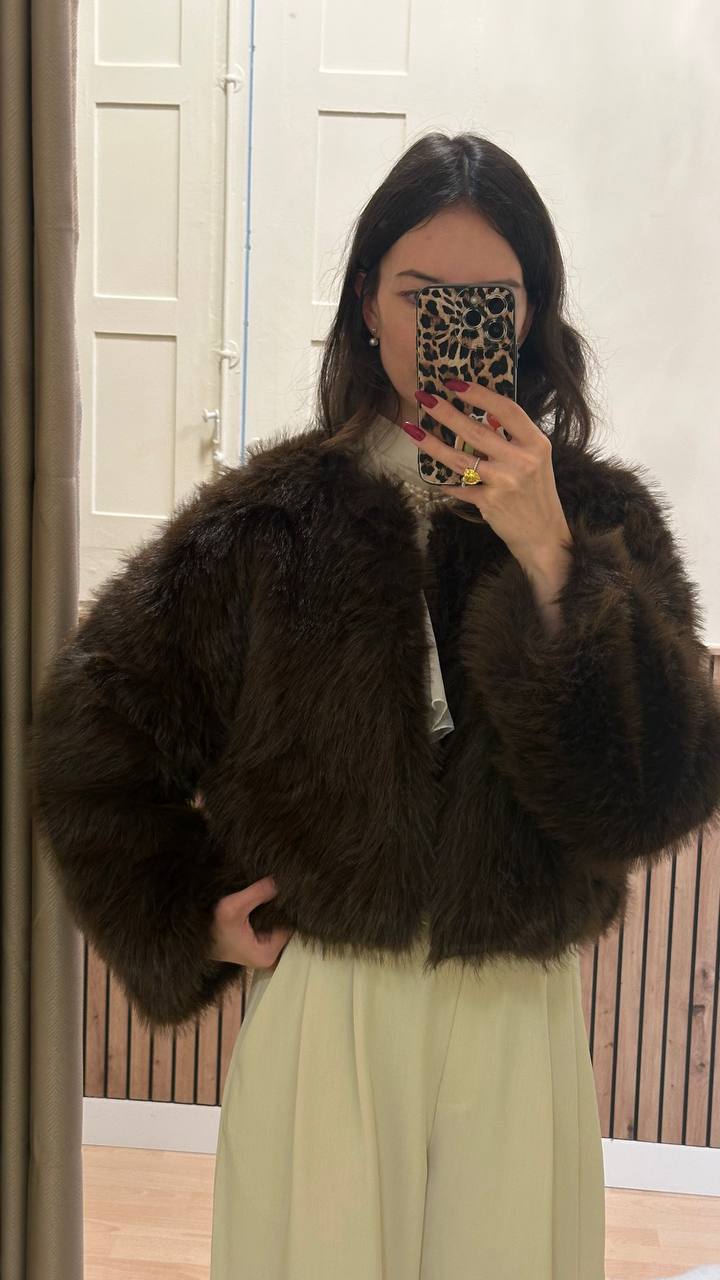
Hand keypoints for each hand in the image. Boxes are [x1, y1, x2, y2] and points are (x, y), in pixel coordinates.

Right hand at [210, 876, 294, 968]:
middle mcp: (268, 957)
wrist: (190, 935)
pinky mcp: (255, 943)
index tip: (284, 893)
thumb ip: (257, 893)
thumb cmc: (211, 927)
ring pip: (275, 924)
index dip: (285, 909)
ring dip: (271, 910)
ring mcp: (261, 951)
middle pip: (283, 926)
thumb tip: (278, 879)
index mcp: (267, 955)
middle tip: (278, 890)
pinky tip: (261, 901)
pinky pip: (267, 925)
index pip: (289, 927)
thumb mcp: (232, 907)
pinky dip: (264, 914)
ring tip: (268, 893)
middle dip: (279, 909)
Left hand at [407, 380, 572, 570]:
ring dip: (432, 443)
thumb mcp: (536, 459)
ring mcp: (505, 482)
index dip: (479, 394)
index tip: (454, 383)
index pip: (506, 409)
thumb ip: (514, 438)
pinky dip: (444, 481)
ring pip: (459, 458)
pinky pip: (458, 487)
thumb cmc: (536, 493)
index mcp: (536, 443)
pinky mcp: (489, 502)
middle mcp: (522, 460)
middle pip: (476, 431)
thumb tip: (485, 413)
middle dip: (445, 412)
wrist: (543, 536)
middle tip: (423, 397)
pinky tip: (430, 474)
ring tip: (412, 429)